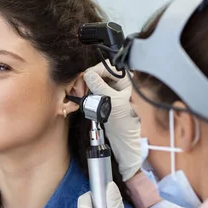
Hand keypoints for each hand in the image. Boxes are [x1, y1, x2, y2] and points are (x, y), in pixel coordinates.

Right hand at [84, 61, 140, 180]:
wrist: (125, 140)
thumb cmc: (125, 123)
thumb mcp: (113, 103)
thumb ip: (100, 87)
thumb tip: (88, 74)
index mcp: (127, 80)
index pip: (107, 67)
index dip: (94, 72)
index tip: (84, 80)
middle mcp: (121, 82)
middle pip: (100, 72)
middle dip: (87, 79)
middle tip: (79, 89)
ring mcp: (113, 90)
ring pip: (95, 80)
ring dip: (85, 85)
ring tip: (80, 94)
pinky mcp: (106, 97)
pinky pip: (94, 89)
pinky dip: (87, 91)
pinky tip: (82, 96)